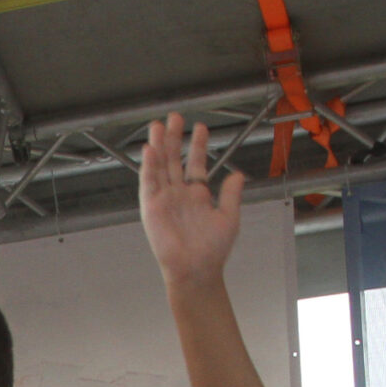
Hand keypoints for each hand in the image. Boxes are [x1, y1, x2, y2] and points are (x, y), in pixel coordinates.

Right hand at [138, 114, 243, 289]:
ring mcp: (164, 200)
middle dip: (174, 138)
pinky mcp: (151, 208)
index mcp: (197, 195)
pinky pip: (149, 184)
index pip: (195, 164)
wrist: (197, 269)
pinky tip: (150, 150)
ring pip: (160, 167)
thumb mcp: (229, 217)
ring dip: (159, 146)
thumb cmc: (213, 249)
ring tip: (158, 126)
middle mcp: (179, 195)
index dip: (198, 146)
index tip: (201, 128)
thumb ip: (231, 194)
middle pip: (174, 160)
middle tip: (175, 117)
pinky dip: (148, 167)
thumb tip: (237, 174)